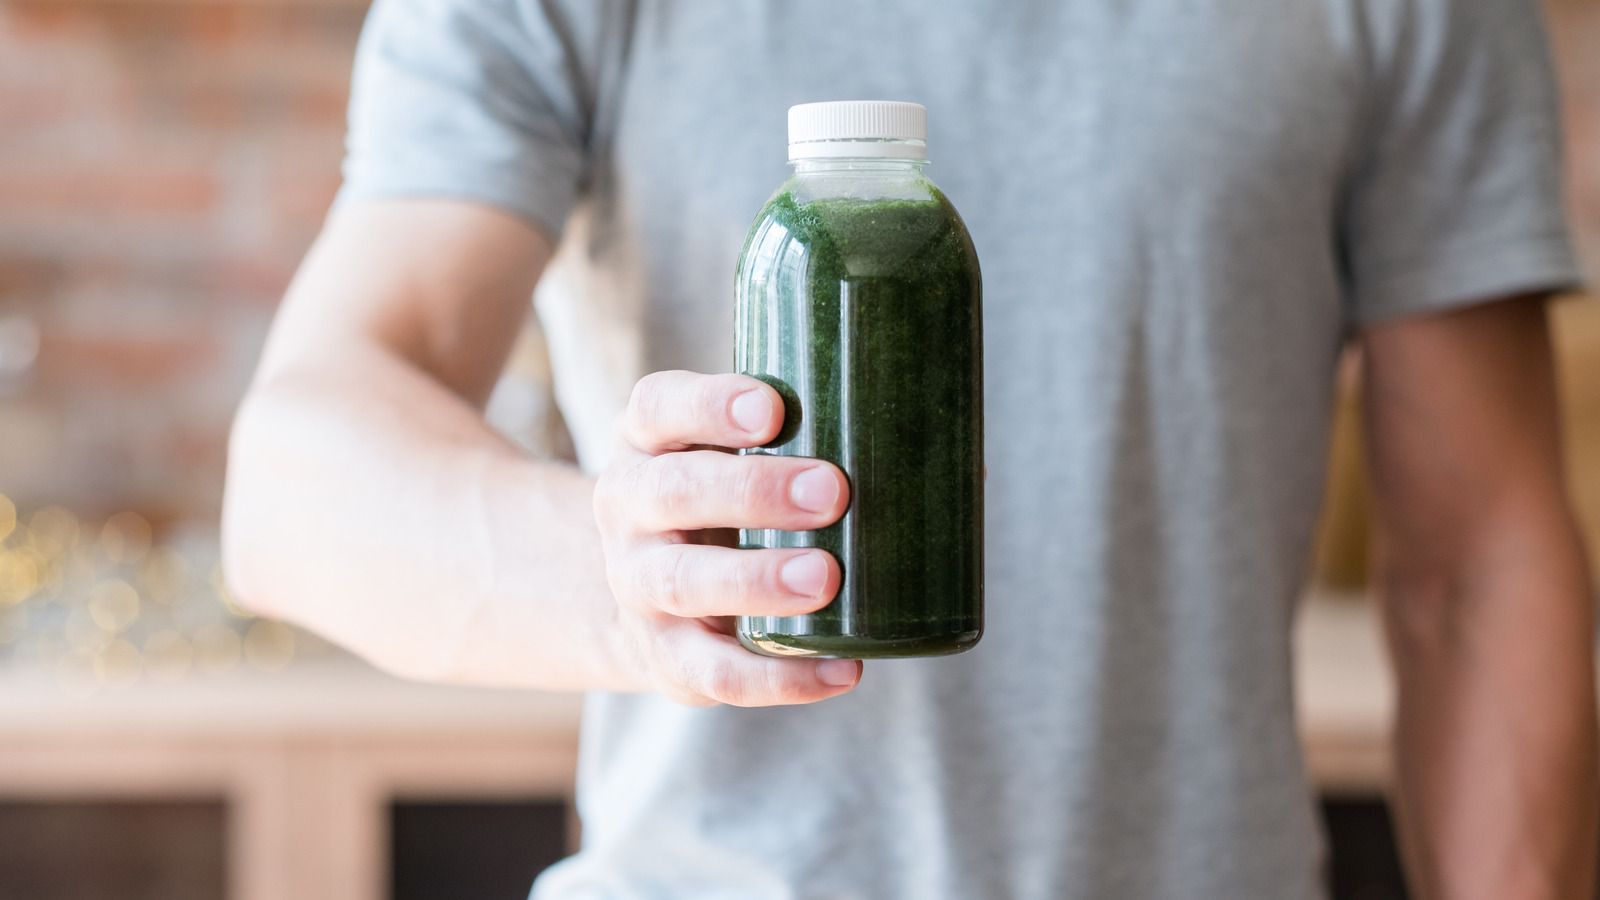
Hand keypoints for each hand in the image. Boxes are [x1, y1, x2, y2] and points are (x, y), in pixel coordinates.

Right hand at [593, 370, 858, 706]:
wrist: (645, 597)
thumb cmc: (720, 498)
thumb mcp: (726, 451)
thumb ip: (798, 434)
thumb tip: (921, 429)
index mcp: (647, 442)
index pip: (659, 407)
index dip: (711, 405)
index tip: (773, 410)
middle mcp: (628, 508)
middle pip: (674, 492)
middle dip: (753, 490)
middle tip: (831, 492)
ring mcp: (638, 586)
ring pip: (684, 582)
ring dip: (757, 581)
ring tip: (825, 578)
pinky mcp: (667, 657)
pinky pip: (716, 674)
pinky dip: (780, 678)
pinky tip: (843, 668)